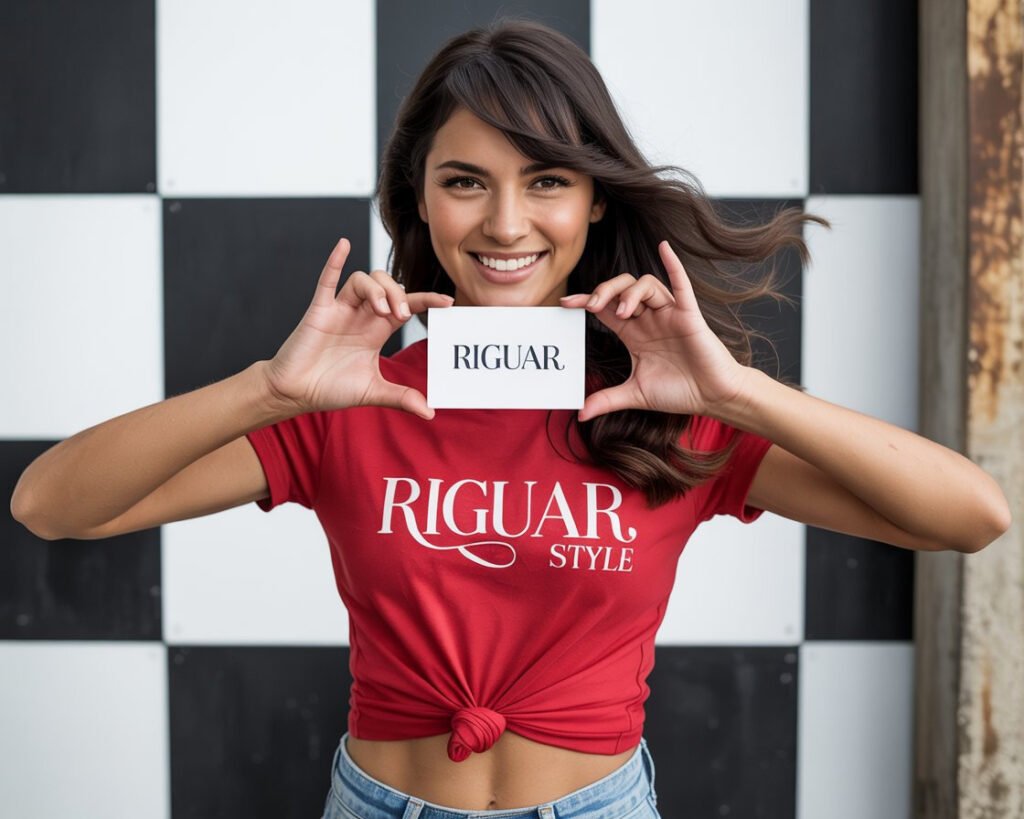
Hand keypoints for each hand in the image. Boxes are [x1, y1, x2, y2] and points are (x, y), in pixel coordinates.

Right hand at [262, 238, 452, 419]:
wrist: (295, 393)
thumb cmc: (330, 387)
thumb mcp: (373, 392)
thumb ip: (402, 398)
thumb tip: (431, 414)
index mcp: (376, 330)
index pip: (406, 306)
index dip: (427, 300)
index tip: (448, 302)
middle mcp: (361, 315)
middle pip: (387, 285)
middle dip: (399, 294)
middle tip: (402, 314)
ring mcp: (340, 310)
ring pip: (363, 280)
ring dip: (377, 290)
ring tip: (382, 310)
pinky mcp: (318, 310)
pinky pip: (327, 280)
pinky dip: (335, 261)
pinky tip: (344, 244)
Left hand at [559, 240, 751, 421]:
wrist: (712, 397)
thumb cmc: (679, 391)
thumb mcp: (635, 395)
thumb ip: (607, 400)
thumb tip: (581, 414)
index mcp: (635, 333)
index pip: (605, 309)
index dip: (585, 301)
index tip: (565, 303)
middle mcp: (650, 319)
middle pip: (621, 289)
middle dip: (604, 292)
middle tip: (590, 306)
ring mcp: (669, 314)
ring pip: (645, 285)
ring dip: (630, 294)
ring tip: (624, 314)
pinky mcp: (689, 315)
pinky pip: (681, 285)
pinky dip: (673, 264)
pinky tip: (663, 247)